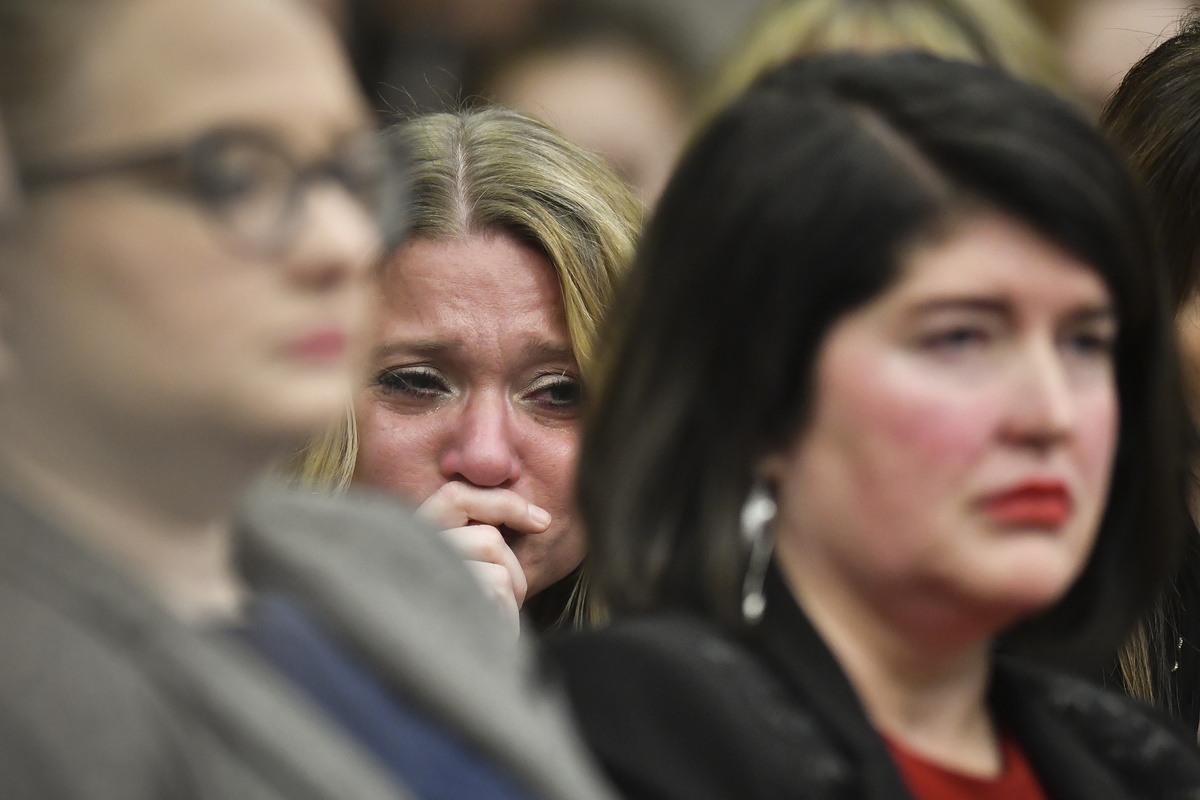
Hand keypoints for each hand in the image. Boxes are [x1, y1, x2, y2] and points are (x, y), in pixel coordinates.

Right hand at [416, 482, 550, 634]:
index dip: (502, 503)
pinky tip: (491, 633)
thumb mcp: (461, 573)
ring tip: (491, 622)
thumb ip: (477, 543)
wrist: (431, 682)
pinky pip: (495, 590)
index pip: (455, 496)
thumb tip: (539, 519)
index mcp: (410, 539)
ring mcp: (422, 578)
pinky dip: (506, 616)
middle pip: (488, 539)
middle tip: (508, 600)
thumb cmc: (453, 626)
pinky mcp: (439, 604)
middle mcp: (407, 553)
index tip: (542, 521)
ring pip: (497, 567)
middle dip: (513, 570)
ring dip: (509, 598)